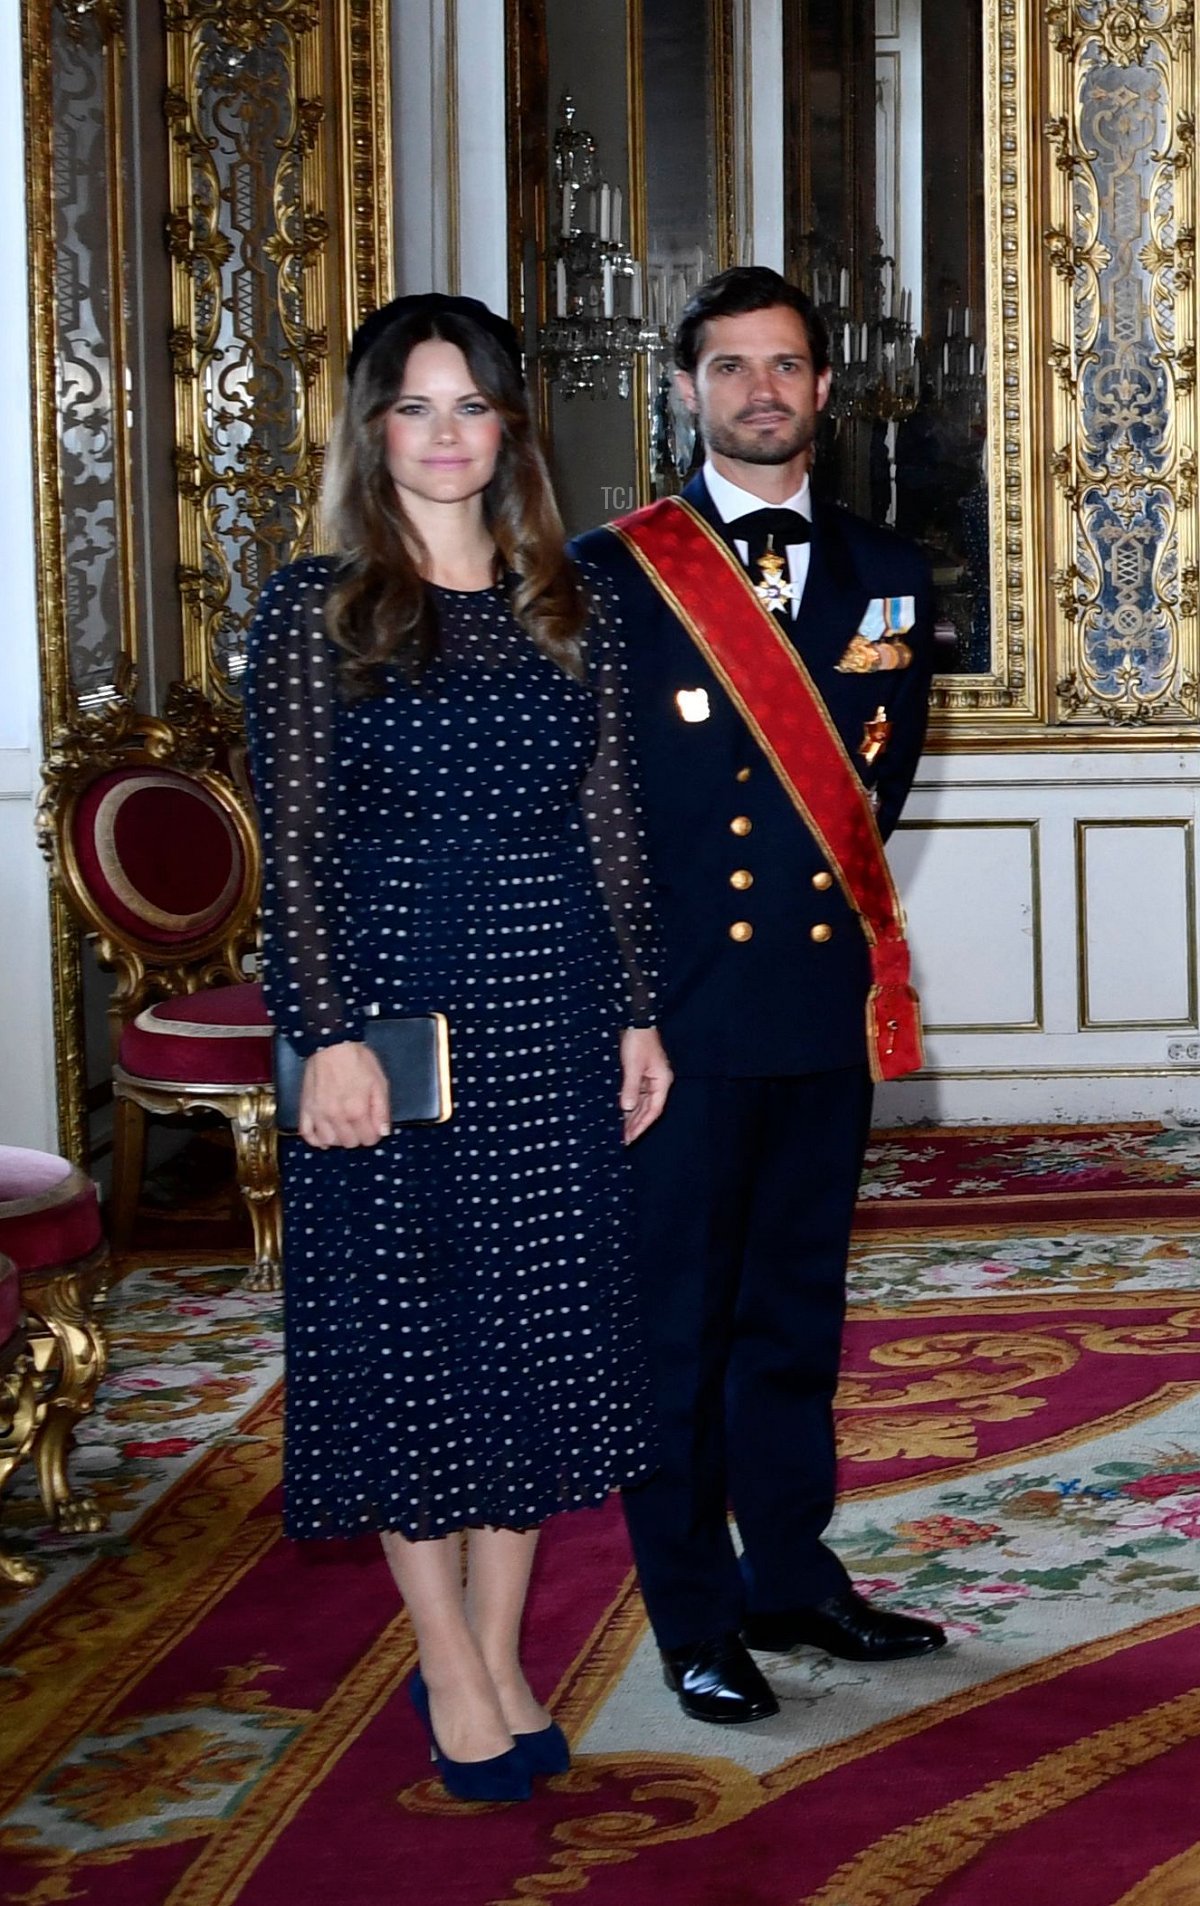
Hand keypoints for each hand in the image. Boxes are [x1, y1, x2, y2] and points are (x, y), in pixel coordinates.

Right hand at [299, 1041, 390, 1148]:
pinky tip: (325, 1134)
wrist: (331, 1044)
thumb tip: (383, 1132)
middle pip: (349, 1143)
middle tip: (360, 1123)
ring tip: (344, 1127)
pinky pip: (307, 1134)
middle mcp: (336, 1116)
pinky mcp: (305, 1109)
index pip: (368, 1140)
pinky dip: (316, 1139)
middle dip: (358, 1136)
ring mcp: (318, 1114)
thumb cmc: (357, 1059)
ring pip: (329, 1141)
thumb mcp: (379, 1082)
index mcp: (357, 1110)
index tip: (374, 1125)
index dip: (374, 1133)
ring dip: (338, 1138)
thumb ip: (382, 1110)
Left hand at [619, 1026, 672, 1144]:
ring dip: (633, 1116)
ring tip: (622, 1131)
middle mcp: (658, 1082)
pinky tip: (622, 1113)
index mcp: (662, 1081)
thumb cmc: (637, 1040)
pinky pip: (637, 1094)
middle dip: (637, 1124)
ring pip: (642, 1103)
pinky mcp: (642, 1073)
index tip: (631, 1138)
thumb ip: (630, 1087)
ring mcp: (651, 1078)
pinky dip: (630, 1105)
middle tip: (625, 1140)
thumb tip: (626, 1108)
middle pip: (649, 1109)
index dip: (643, 1125)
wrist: (636, 1019)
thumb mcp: (633, 1065)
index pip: (654, 1110)